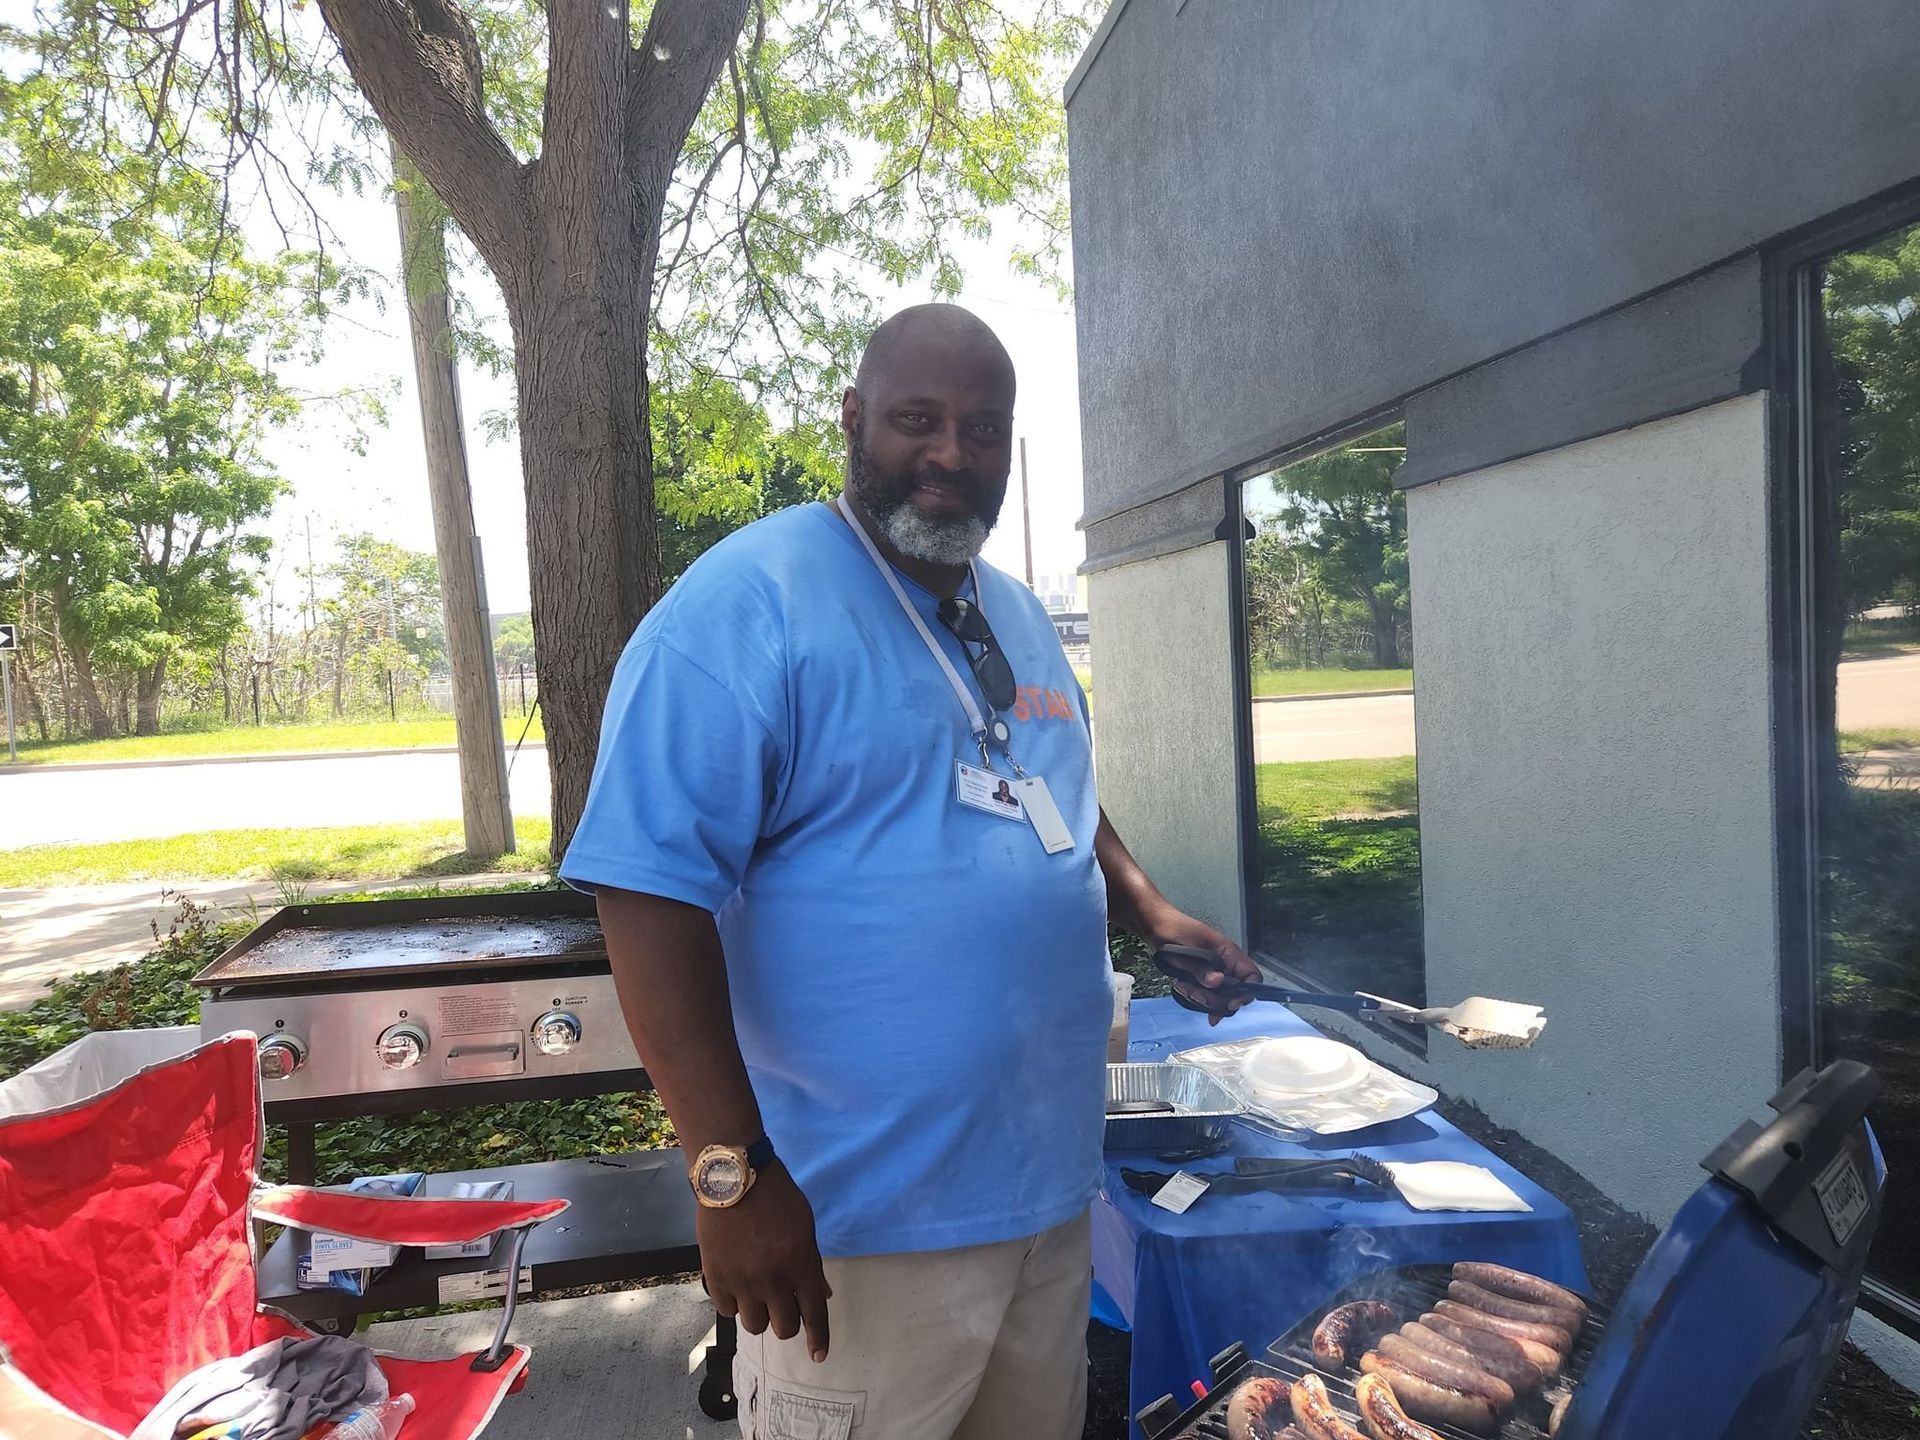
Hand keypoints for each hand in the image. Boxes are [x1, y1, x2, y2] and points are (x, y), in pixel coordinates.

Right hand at [698, 1161, 832, 1361]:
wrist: (734, 1177)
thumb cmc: (776, 1195)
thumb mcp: (805, 1225)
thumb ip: (810, 1263)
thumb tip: (819, 1294)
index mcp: (801, 1265)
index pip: (814, 1315)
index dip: (818, 1339)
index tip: (818, 1356)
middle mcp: (774, 1281)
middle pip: (784, 1328)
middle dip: (786, 1321)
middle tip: (781, 1306)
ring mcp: (743, 1282)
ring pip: (754, 1325)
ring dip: (759, 1313)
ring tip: (755, 1295)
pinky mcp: (716, 1278)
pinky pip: (726, 1311)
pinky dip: (733, 1303)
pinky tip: (735, 1286)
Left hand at [1149, 909, 1260, 1025]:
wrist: (1157, 925)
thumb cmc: (1173, 930)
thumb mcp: (1185, 950)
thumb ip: (1202, 968)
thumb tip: (1218, 982)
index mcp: (1229, 952)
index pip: (1252, 977)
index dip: (1244, 993)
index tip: (1227, 1001)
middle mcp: (1226, 964)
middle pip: (1235, 994)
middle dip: (1216, 1000)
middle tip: (1196, 993)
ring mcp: (1215, 972)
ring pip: (1220, 998)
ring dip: (1203, 999)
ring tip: (1184, 987)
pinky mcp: (1203, 978)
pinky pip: (1207, 996)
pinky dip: (1196, 998)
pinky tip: (1183, 988)